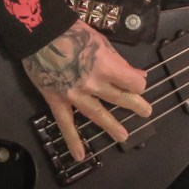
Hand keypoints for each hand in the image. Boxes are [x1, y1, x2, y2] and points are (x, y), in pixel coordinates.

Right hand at [23, 20, 151, 161]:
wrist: (41, 33)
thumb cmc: (74, 32)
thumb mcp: (101, 42)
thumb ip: (119, 62)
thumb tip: (139, 75)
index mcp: (106, 66)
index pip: (131, 82)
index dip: (137, 82)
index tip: (137, 82)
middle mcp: (92, 83)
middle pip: (119, 97)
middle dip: (135, 104)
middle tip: (147, 112)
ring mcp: (74, 94)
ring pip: (97, 114)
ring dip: (112, 126)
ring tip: (124, 136)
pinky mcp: (57, 100)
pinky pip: (66, 123)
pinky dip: (73, 140)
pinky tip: (81, 156)